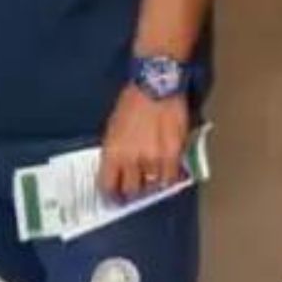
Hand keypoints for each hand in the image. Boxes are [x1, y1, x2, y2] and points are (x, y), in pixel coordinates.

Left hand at [98, 85, 188, 200]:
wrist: (156, 86)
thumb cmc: (131, 103)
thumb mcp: (113, 128)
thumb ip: (115, 151)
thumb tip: (117, 170)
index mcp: (112, 152)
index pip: (108, 186)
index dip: (111, 193)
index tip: (114, 195)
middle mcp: (132, 160)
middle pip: (131, 190)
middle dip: (132, 190)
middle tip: (135, 186)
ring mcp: (154, 159)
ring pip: (152, 186)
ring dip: (152, 183)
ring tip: (153, 176)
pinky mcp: (173, 154)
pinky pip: (170, 177)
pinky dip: (168, 177)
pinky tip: (167, 172)